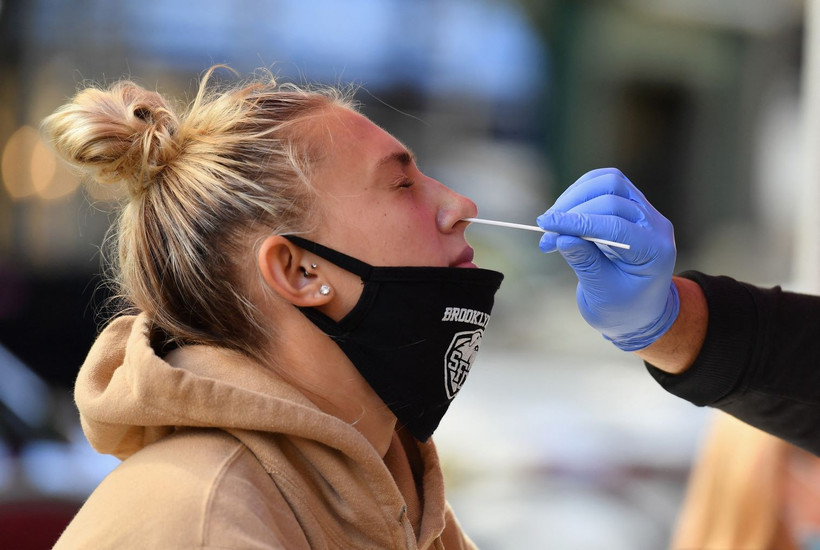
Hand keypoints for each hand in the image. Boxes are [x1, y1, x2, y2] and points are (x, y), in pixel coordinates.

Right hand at [536, 168, 678, 350]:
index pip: (615, 225)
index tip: (546, 226)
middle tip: (546, 231)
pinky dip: (580, 192)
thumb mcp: (602, 294)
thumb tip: (562, 237)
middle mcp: (654, 225)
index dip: (577, 222)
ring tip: (553, 221)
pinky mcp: (630, 205)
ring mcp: (645, 211)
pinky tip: (564, 212)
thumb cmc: (622, 309)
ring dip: (576, 196)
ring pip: (609, 182)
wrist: (638, 310)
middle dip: (573, 211)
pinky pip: (605, 184)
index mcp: (654, 251)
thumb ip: (585, 263)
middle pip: (612, 196)